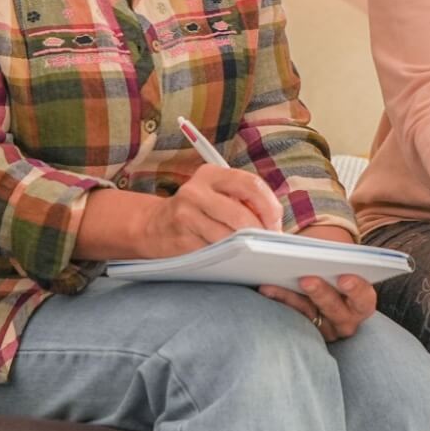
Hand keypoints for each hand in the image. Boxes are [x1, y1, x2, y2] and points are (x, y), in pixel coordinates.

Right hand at [138, 164, 283, 257]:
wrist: (154, 225)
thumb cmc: (196, 211)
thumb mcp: (216, 193)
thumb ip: (243, 199)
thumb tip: (274, 222)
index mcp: (212, 173)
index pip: (250, 184)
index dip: (269, 206)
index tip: (275, 224)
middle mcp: (196, 190)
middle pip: (241, 214)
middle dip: (259, 233)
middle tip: (267, 244)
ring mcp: (186, 214)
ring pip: (228, 236)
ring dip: (245, 248)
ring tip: (251, 252)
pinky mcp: (181, 238)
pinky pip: (214, 251)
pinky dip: (228, 256)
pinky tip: (230, 257)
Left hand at [258, 227, 376, 340]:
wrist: (325, 284)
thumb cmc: (334, 270)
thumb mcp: (339, 264)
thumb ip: (334, 258)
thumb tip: (313, 246)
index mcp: (362, 303)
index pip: (364, 299)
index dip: (357, 289)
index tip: (344, 277)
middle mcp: (346, 321)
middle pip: (336, 311)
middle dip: (321, 294)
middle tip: (306, 279)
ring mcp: (325, 329)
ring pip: (309, 317)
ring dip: (290, 299)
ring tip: (271, 285)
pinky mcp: (305, 331)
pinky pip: (291, 319)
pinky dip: (278, 302)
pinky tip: (265, 290)